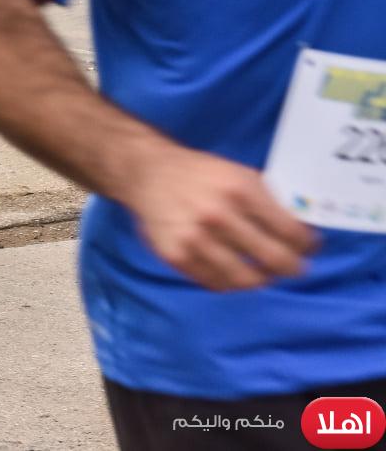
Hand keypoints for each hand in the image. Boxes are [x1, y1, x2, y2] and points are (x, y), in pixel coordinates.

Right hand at [121, 145, 317, 290]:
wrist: (147, 173)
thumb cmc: (201, 174)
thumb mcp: (239, 174)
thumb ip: (269, 201)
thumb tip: (302, 230)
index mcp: (240, 190)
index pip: (290, 232)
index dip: (307, 245)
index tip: (309, 248)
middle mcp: (218, 215)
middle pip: (274, 259)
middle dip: (293, 267)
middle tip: (295, 268)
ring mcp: (195, 239)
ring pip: (246, 279)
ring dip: (262, 279)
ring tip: (265, 274)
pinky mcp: (176, 256)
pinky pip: (215, 284)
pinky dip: (231, 283)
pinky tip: (234, 271)